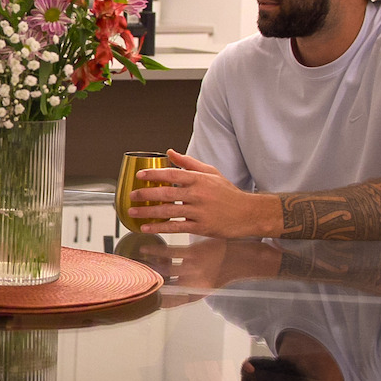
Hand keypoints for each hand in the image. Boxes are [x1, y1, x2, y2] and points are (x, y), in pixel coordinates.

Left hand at [128, 149, 281, 237]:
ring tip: (133, 212)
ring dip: (148, 212)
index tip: (140, 175)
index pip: (172, 174)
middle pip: (167, 193)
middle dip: (146, 194)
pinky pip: (176, 227)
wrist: (248, 213)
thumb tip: (170, 152)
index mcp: (199, 179)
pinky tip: (147, 228)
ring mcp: (199, 211)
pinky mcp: (200, 227)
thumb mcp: (211, 173)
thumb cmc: (228, 193)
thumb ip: (189, 163)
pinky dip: (160, 228)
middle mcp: (198, 194)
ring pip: (168, 211)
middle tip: (131, 195)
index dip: (154, 174)